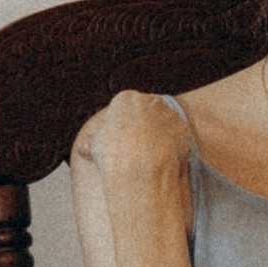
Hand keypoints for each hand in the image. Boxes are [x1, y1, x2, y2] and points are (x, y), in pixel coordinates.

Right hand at [73, 90, 192, 214]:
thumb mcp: (95, 147)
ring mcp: (168, 113)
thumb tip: (85, 148)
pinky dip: (174, 146)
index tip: (123, 139)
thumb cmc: (114, 155)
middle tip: (139, 148)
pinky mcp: (183, 128)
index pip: (125, 107)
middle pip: (147, 111)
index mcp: (126, 99)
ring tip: (152, 157)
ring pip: (164, 123)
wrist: (140, 167)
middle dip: (144, 127)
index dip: (124, 125)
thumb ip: (93, 143)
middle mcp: (149, 101)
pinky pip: (178, 136)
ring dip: (160, 136)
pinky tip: (165, 160)